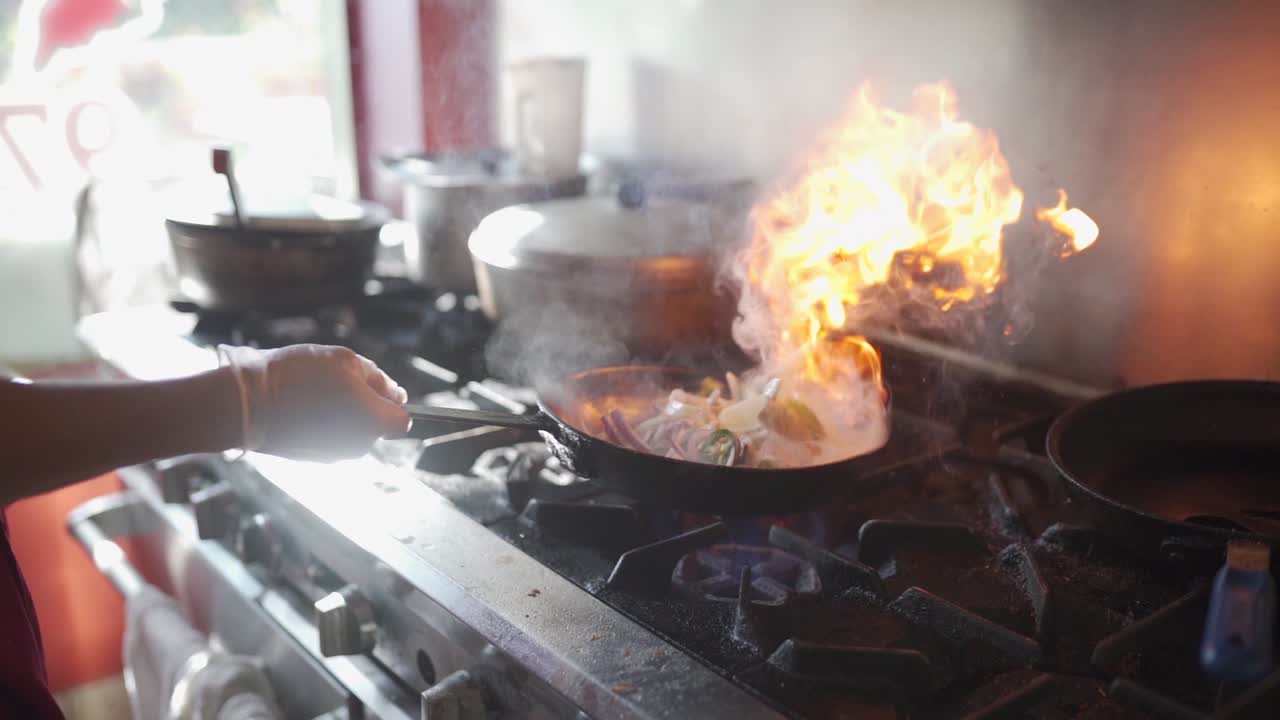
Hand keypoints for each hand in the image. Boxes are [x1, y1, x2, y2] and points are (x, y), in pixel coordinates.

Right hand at [218, 344, 408, 460]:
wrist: (249, 403)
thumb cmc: (298, 376)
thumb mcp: (345, 361)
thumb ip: (377, 379)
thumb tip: (396, 393)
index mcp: (374, 421)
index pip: (402, 421)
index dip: (392, 404)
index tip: (376, 390)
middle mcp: (359, 444)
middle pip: (376, 427)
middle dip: (365, 407)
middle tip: (337, 384)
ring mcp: (336, 455)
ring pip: (352, 433)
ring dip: (343, 416)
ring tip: (315, 395)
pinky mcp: (314, 459)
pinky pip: (330, 439)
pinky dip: (324, 426)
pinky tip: (303, 409)